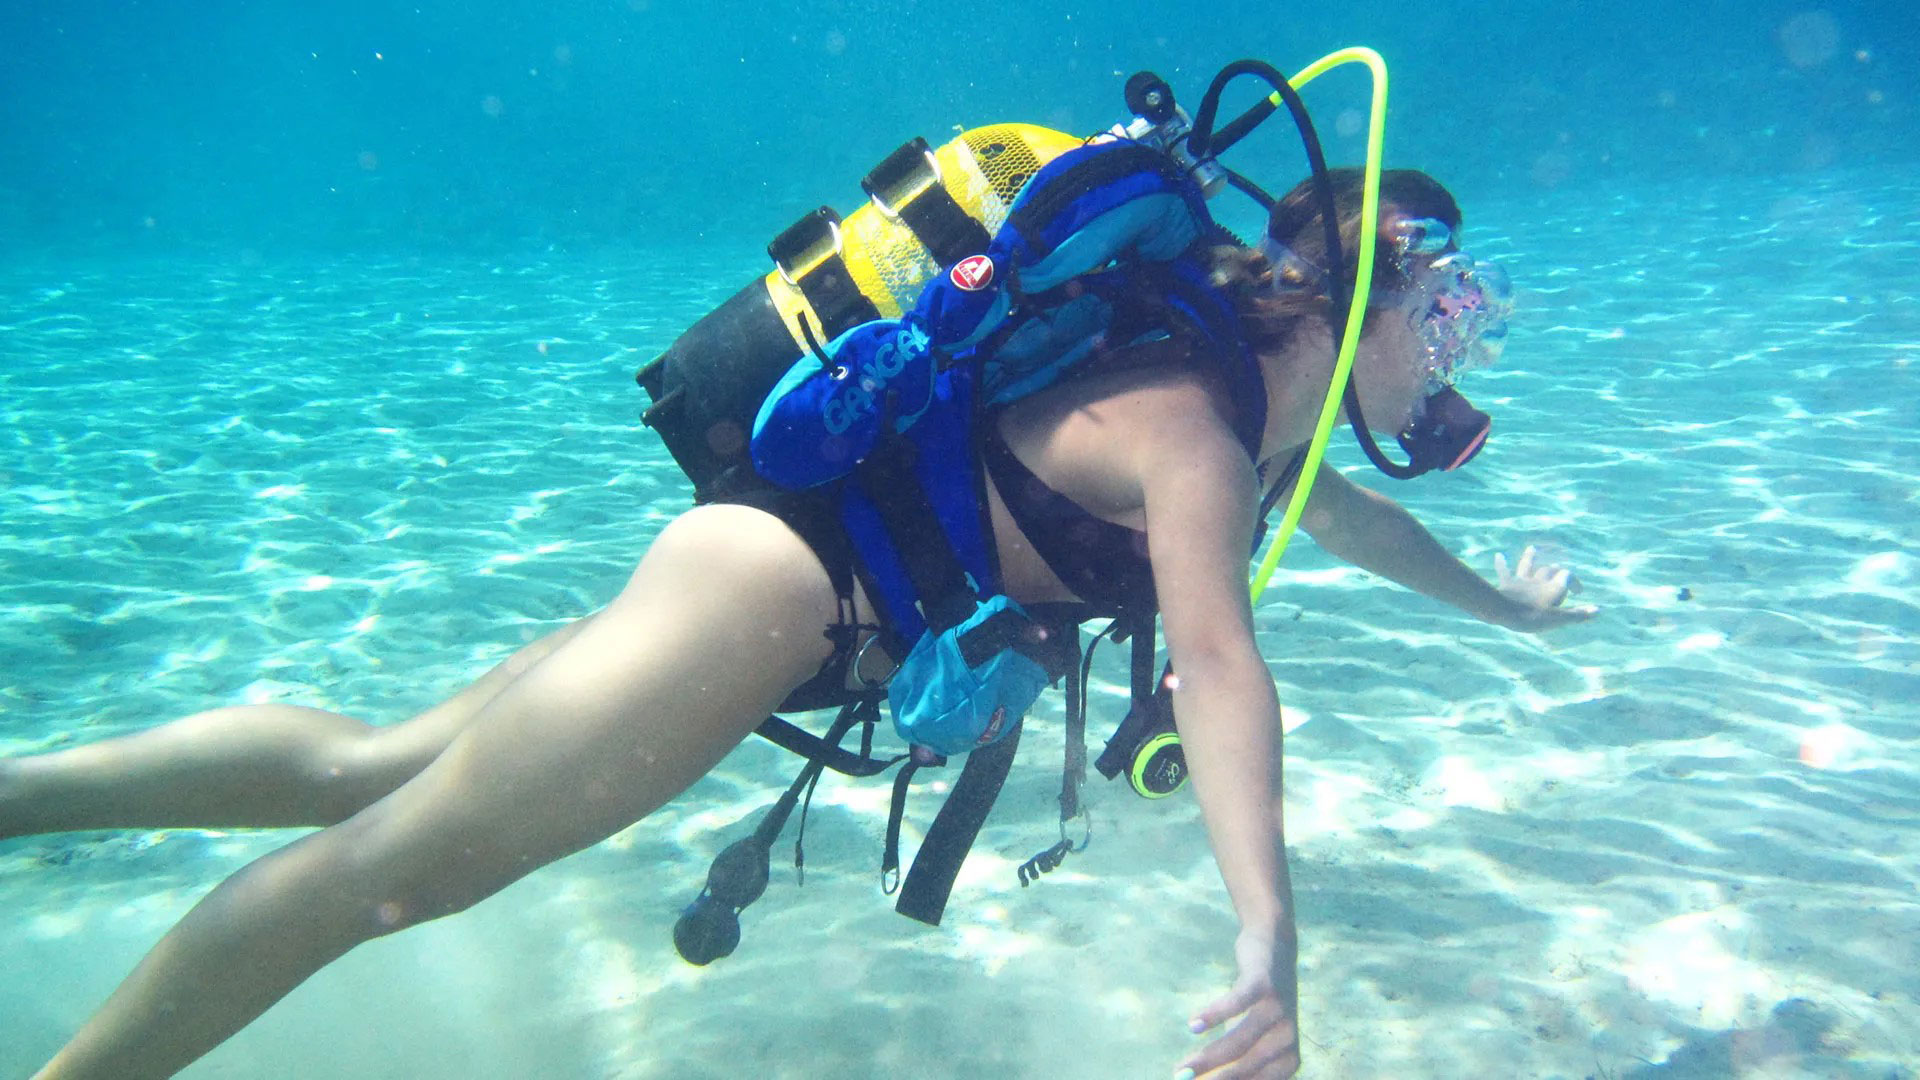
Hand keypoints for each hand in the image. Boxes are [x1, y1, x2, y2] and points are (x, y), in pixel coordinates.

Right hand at [1178, 925, 1299, 1078]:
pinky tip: (1193, 1026)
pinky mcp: (1265, 984)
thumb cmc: (1258, 1004)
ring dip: (1207, 1057)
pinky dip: (1214, 1015)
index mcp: (1288, 1060)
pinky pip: (1238, 1003)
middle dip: (1213, 1079)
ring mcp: (1279, 1011)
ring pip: (1239, 1041)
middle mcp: (1288, 1039)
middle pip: (1246, 1067)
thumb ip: (1239, 1062)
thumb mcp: (1253, 1037)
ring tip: (1181, 1067)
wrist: (1275, 947)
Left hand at [1494, 545, 1596, 631]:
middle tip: (1558, 570)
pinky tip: (1498, 555)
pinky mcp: (1507, 583)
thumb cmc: (1533, 617)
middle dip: (1554, 570)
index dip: (1574, 582)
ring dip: (1530, 557)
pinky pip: (1504, 570)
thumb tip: (1598, 609)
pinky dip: (1502, 563)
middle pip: (1549, 570)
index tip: (1578, 592)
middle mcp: (1539, 580)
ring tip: (1532, 548)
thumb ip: (1577, 614)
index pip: (1568, 576)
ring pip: (1528, 565)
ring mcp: (1522, 580)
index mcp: (1553, 588)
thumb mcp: (1558, 619)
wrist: (1506, 611)